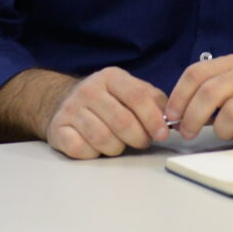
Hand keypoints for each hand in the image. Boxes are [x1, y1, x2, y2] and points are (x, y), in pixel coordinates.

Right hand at [44, 67, 170, 158]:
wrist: (63, 102)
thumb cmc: (106, 101)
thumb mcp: (130, 91)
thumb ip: (154, 101)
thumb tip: (174, 120)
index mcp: (111, 77)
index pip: (137, 97)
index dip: (152, 118)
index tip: (162, 134)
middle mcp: (88, 89)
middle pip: (122, 121)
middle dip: (138, 138)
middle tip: (140, 142)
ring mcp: (71, 109)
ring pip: (103, 139)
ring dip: (116, 148)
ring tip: (117, 143)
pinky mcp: (57, 129)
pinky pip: (81, 149)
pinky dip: (93, 154)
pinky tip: (95, 147)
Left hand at [168, 56, 232, 146]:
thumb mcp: (232, 84)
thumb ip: (206, 95)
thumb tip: (176, 117)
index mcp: (231, 64)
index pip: (195, 73)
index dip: (178, 96)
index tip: (171, 116)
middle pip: (209, 93)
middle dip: (192, 117)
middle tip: (187, 133)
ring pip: (230, 114)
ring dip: (222, 130)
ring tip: (230, 131)